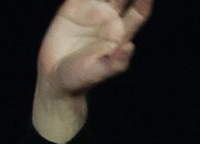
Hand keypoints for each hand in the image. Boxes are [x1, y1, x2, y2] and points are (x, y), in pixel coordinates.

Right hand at [32, 0, 152, 141]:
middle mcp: (110, 19)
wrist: (55, 77)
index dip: (145, 0)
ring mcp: (92, 11)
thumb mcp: (97, 73)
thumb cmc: (80, 79)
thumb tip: (131, 47)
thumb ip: (115, 63)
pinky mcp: (73, 7)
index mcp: (120, 34)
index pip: (139, 12)